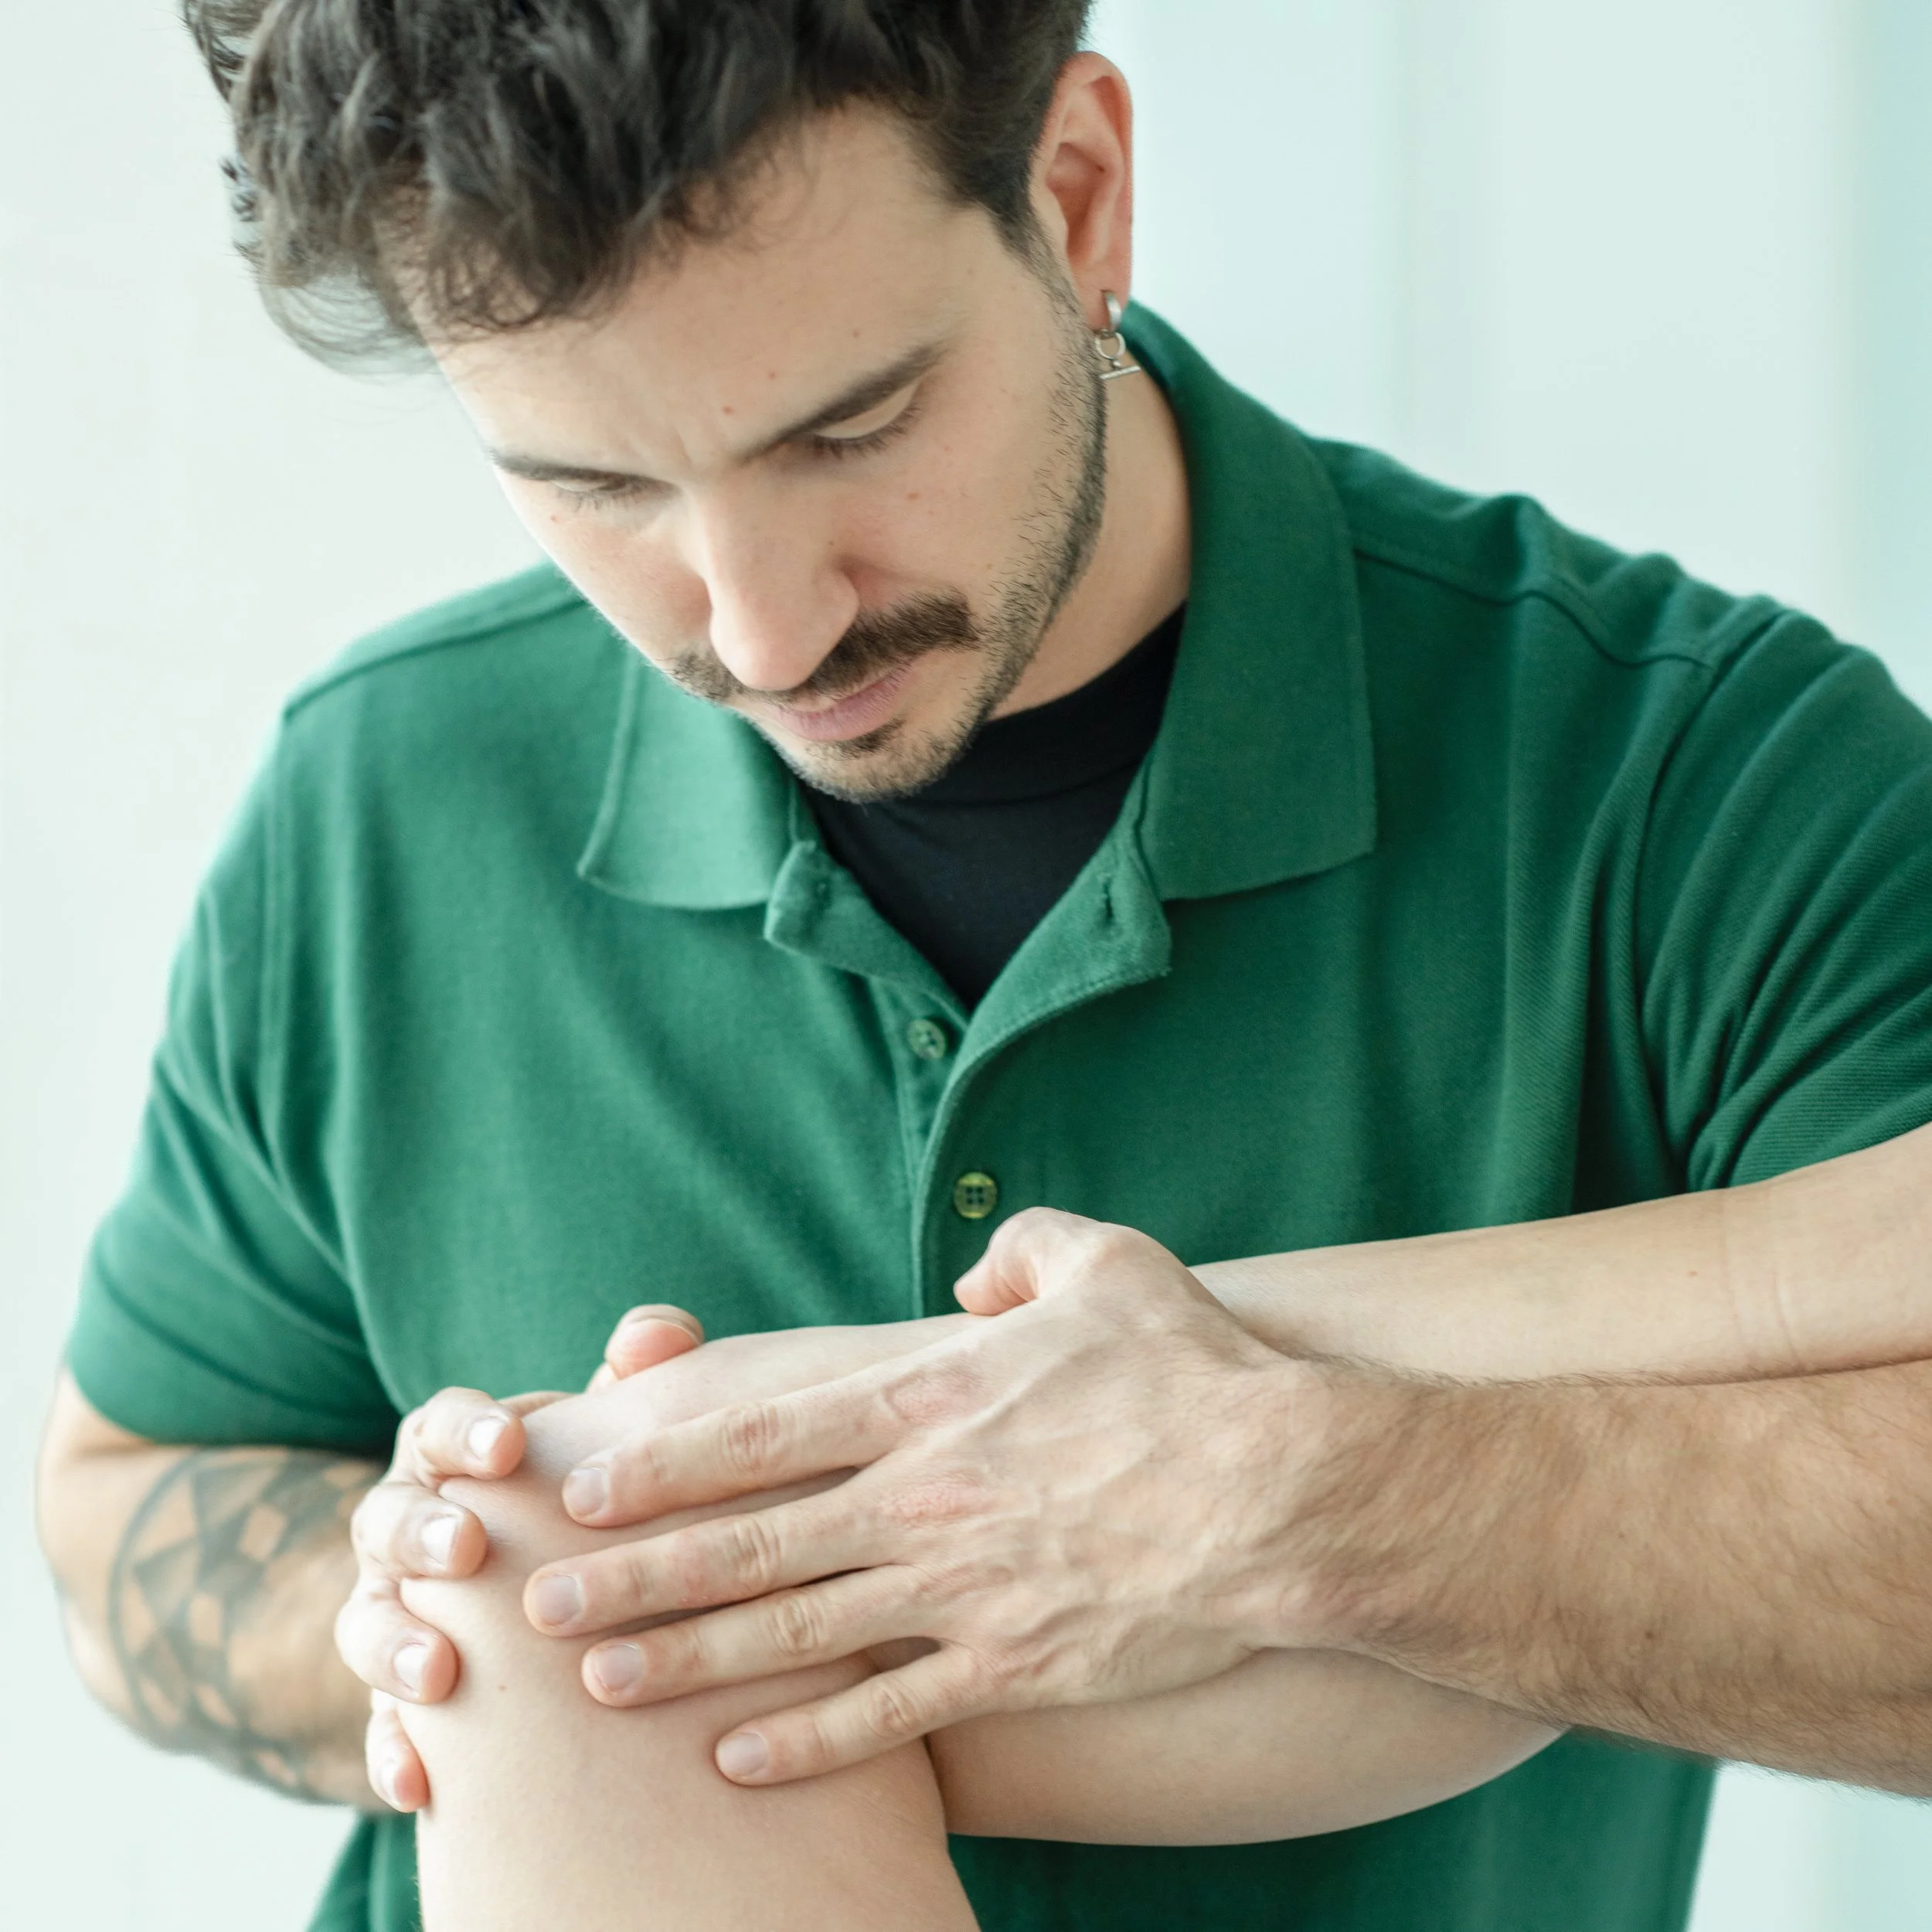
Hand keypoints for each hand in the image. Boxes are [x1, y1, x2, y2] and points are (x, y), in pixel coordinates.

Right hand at [338, 1308, 703, 1809]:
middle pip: (385, 1518)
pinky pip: (376, 1729)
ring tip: (437, 1673)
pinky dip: (391, 1753)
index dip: (467, 1432)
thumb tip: (658, 1333)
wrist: (514, 1600)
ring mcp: (389, 1610)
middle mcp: (406, 1525)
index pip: (439, 1425)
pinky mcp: (393, 1698)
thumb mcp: (595, 1431)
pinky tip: (417, 1784)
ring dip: (394, 1647)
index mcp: (450, 1453)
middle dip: (420, 1532)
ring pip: (365, 1622)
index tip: (506, 1445)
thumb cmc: (575, 1491)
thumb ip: (630, 1376)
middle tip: (465, 1548)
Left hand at [524, 1211, 1328, 1785]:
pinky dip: (812, 1742)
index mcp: (929, 1400)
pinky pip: (893, 1714)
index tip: (582, 1490)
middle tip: (535, 1610)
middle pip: (746, 1544)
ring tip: (599, 1686)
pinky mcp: (1014, 1664)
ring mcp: (961, 1590)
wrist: (1285, 1490)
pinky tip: (739, 1761)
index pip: (761, 1435)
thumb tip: (976, 1271)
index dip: (662, 1466)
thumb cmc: (1193, 1369)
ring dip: (686, 1660)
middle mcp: (921, 1499)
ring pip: (792, 1632)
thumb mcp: (1107, 1262)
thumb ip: (1025, 1247)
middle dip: (632, 1578)